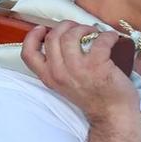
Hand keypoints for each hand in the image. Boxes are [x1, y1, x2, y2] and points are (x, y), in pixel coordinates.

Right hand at [19, 22, 136, 123]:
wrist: (112, 114)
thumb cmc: (92, 97)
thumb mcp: (64, 85)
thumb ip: (57, 67)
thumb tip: (61, 40)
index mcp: (48, 77)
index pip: (28, 54)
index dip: (32, 36)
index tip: (42, 29)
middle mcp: (59, 73)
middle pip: (52, 37)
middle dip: (65, 26)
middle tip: (77, 29)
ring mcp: (77, 69)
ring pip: (71, 35)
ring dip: (84, 28)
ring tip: (94, 33)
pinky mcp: (97, 66)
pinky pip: (99, 41)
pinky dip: (107, 35)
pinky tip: (111, 38)